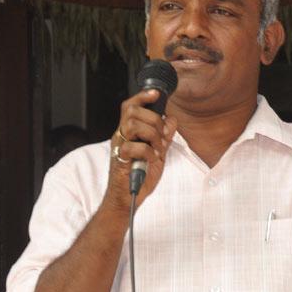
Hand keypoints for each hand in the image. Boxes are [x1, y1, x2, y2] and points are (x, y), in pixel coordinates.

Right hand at [106, 89, 177, 211]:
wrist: (129, 197)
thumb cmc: (139, 176)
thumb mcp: (158, 153)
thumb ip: (164, 137)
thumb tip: (172, 119)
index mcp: (129, 132)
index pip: (130, 106)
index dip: (142, 96)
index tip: (156, 93)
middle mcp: (122, 136)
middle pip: (131, 111)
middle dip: (153, 119)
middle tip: (162, 136)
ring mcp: (120, 147)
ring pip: (132, 124)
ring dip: (152, 134)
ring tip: (158, 149)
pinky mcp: (120, 160)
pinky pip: (134, 147)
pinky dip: (148, 152)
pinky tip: (152, 160)